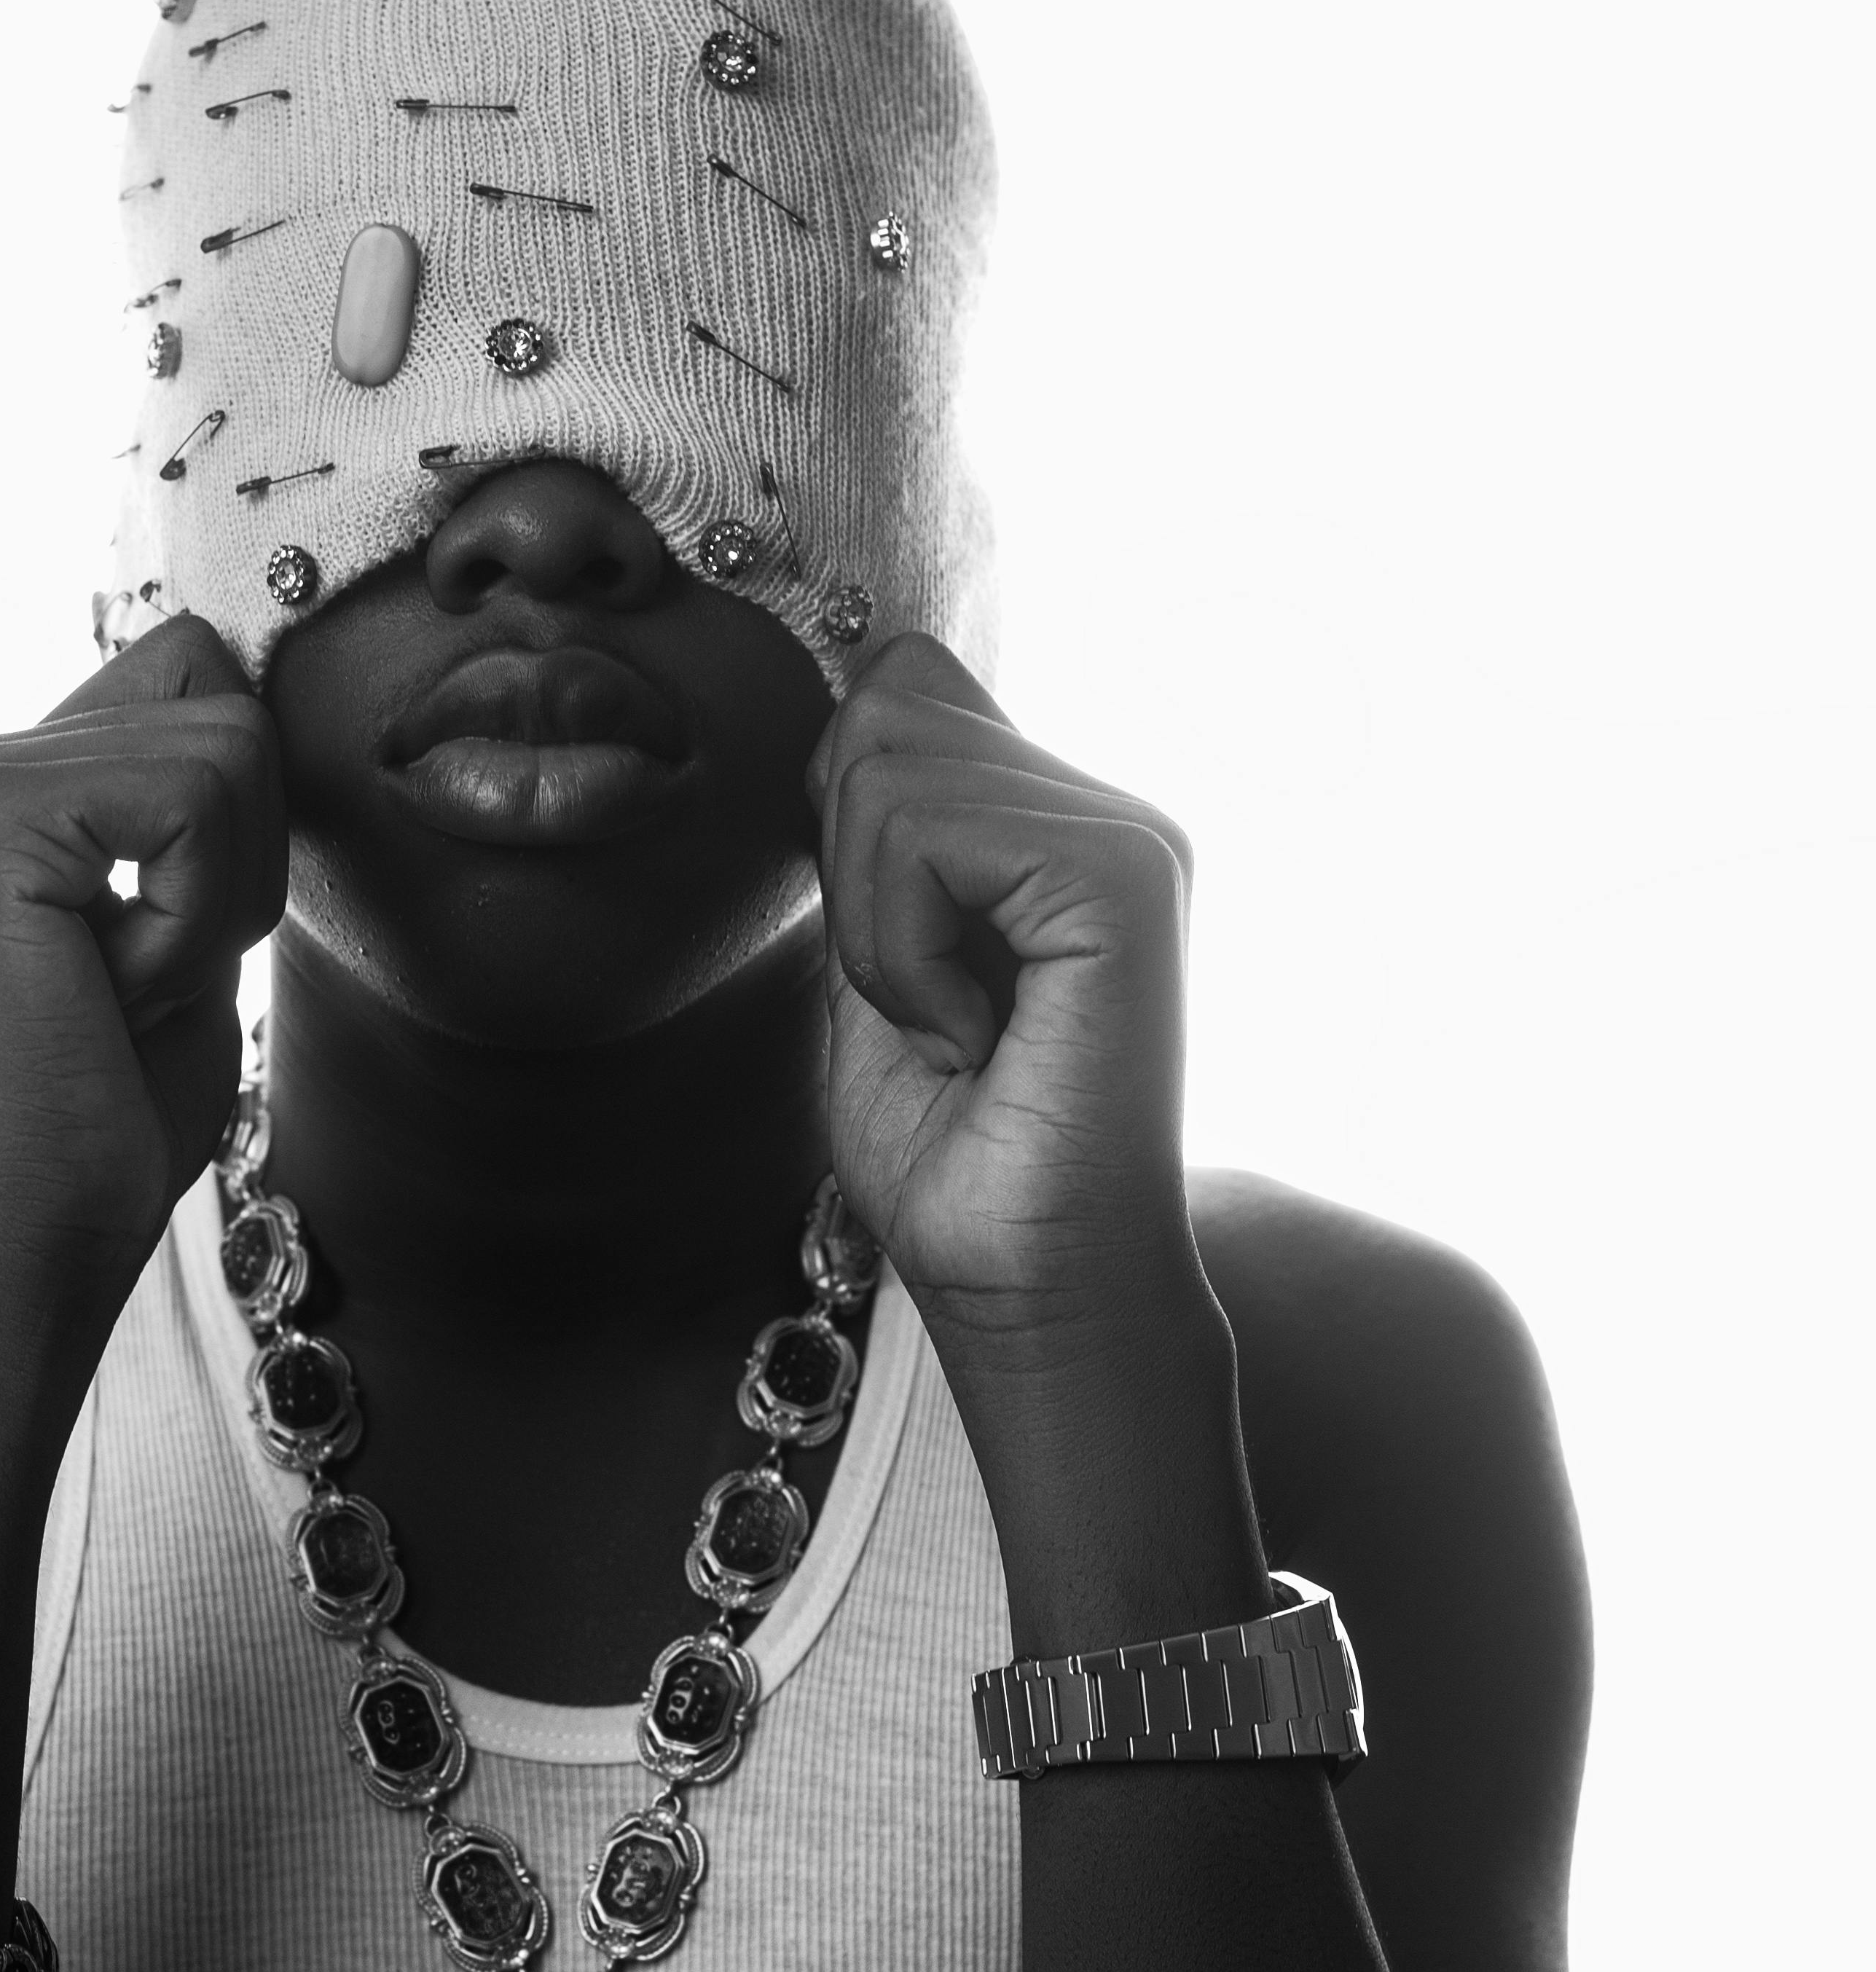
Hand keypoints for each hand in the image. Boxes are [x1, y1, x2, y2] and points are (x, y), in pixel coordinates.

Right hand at [0, 614, 284, 1313]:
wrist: (24, 1238)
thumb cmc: (107, 1117)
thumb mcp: (181, 928)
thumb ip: (200, 815)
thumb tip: (261, 708)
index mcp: (6, 782)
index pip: (197, 672)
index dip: (239, 813)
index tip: (169, 937)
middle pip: (227, 704)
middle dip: (238, 867)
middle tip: (142, 984)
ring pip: (231, 746)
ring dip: (220, 899)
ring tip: (123, 990)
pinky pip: (198, 798)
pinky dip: (197, 915)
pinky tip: (116, 990)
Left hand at [811, 633, 1201, 1344]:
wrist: (1023, 1287)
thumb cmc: (951, 1156)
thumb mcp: (871, 959)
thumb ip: (870, 835)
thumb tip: (852, 699)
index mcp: (1054, 822)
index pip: (904, 684)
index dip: (844, 809)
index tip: (894, 957)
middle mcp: (1106, 811)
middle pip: (888, 702)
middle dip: (851, 870)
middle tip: (925, 1006)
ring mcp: (1127, 835)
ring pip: (890, 762)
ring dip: (875, 926)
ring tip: (953, 1029)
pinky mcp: (1124, 876)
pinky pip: (931, 828)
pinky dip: (903, 946)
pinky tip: (969, 1032)